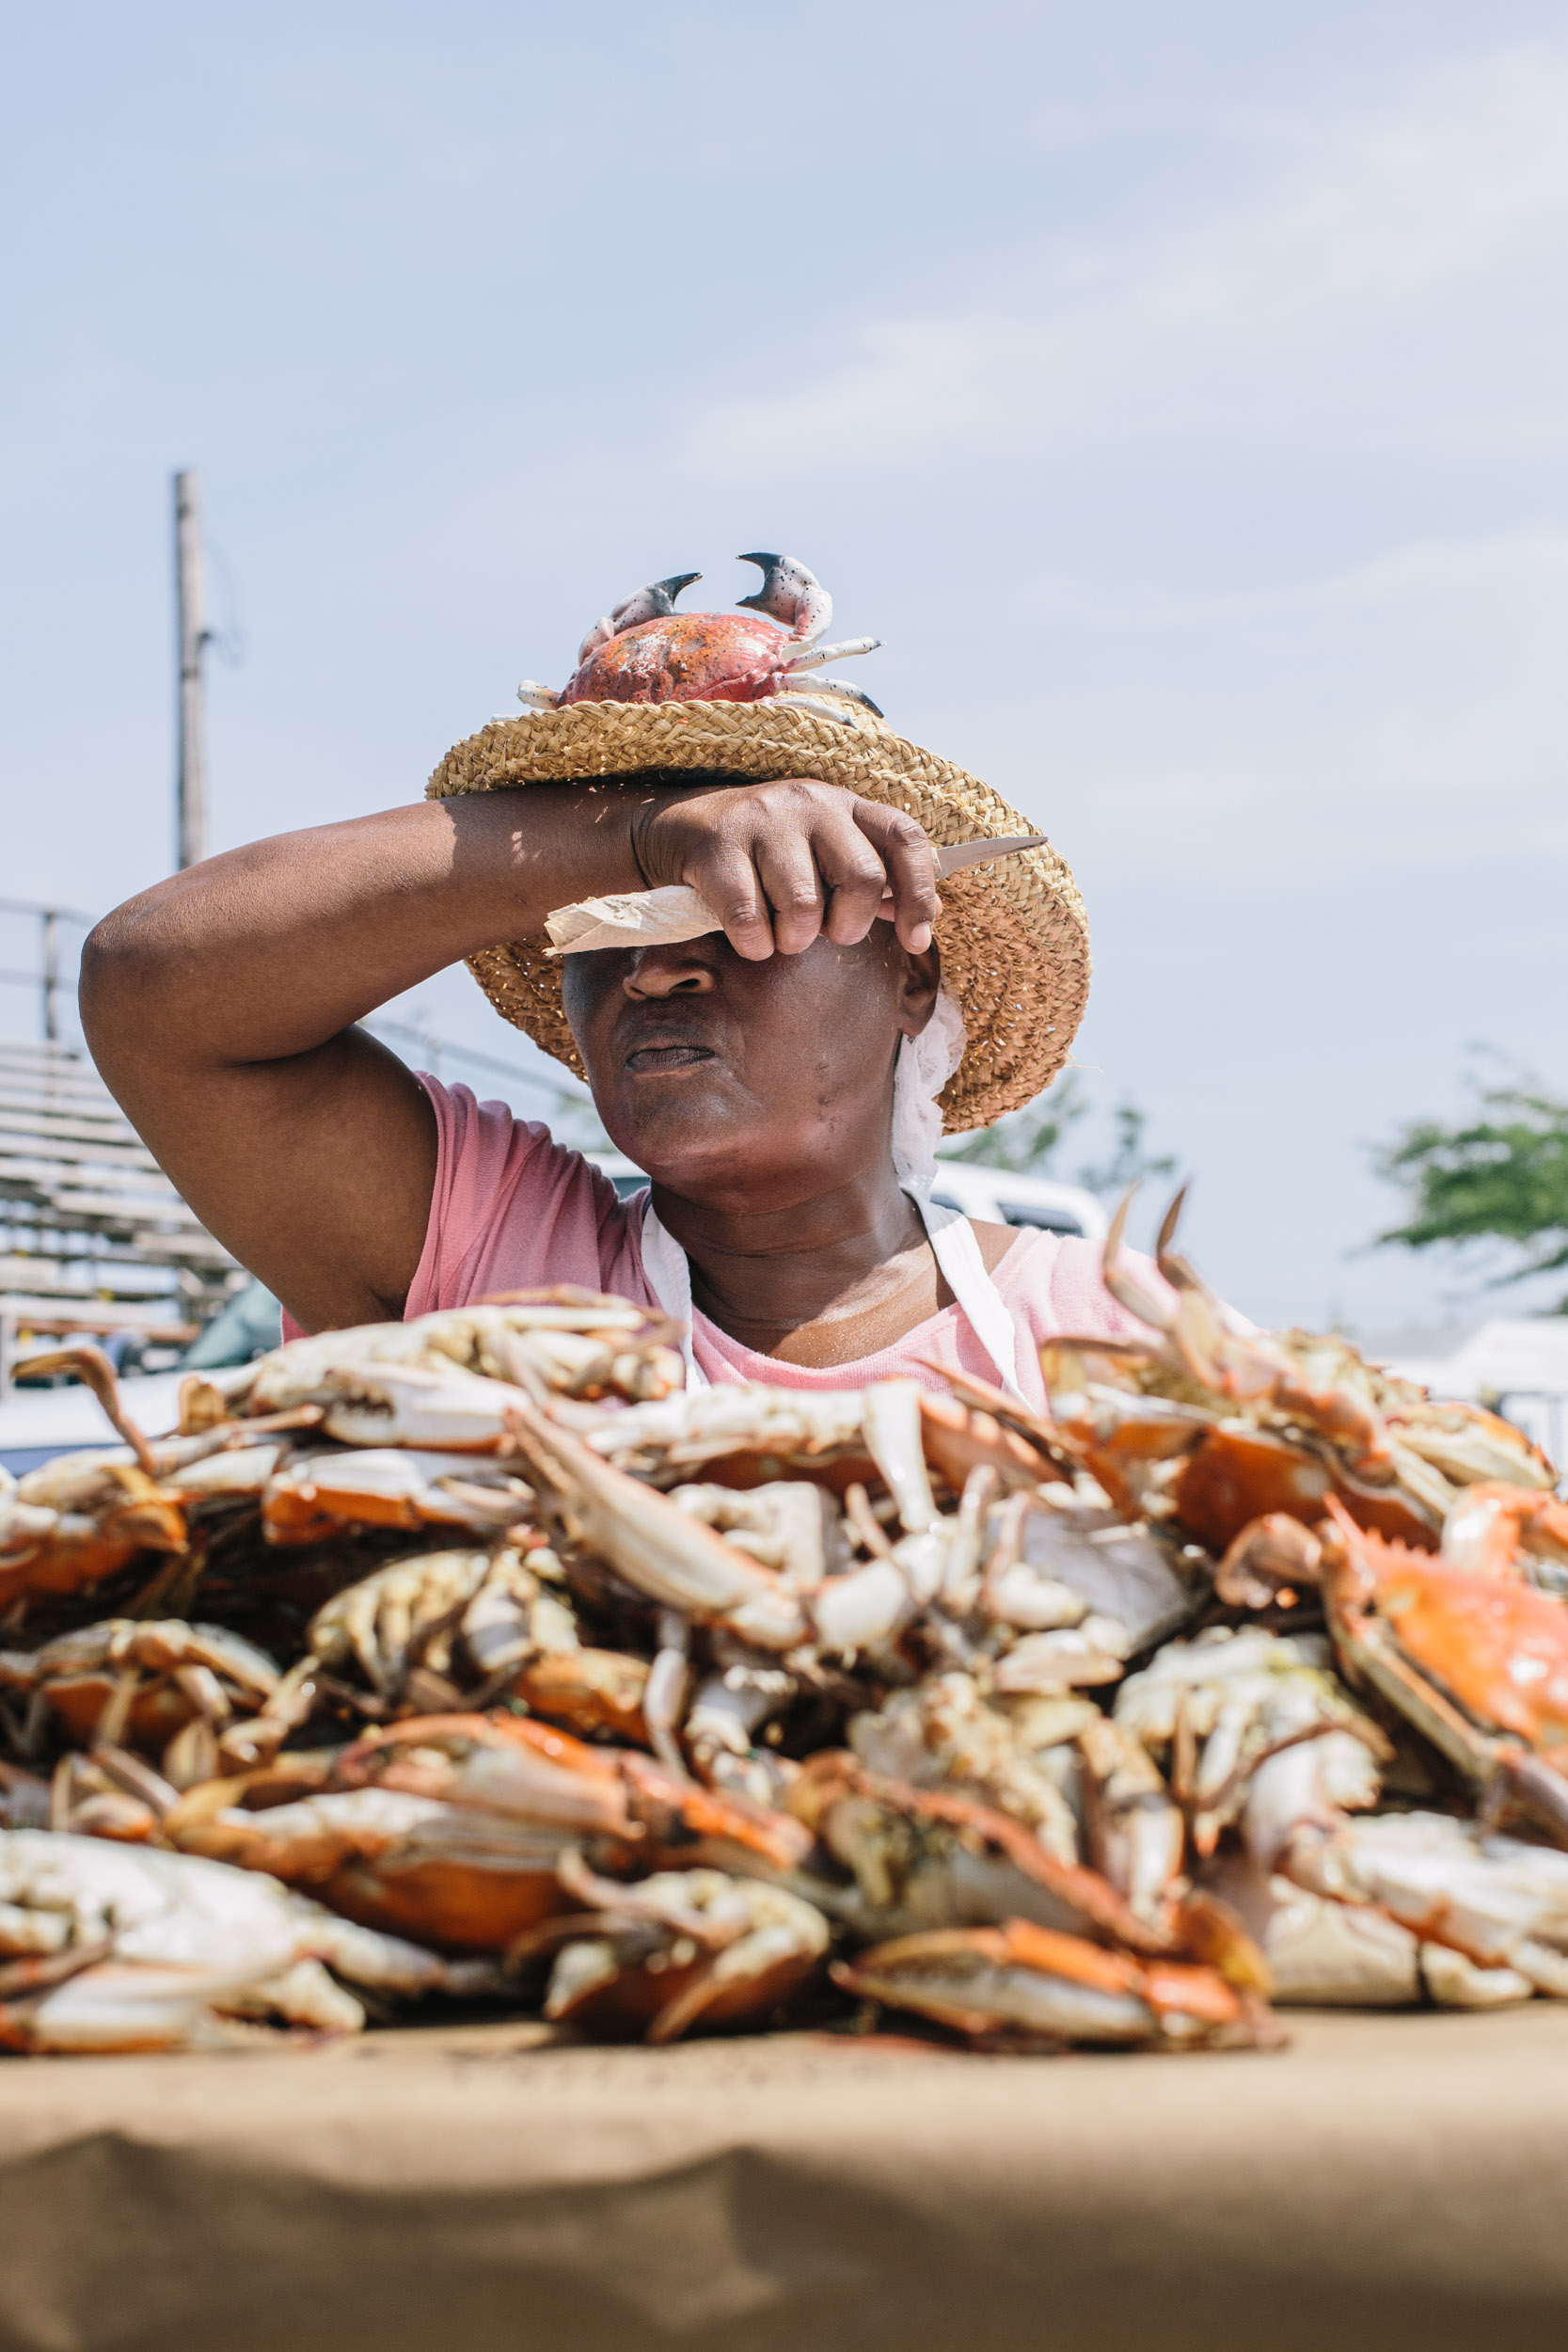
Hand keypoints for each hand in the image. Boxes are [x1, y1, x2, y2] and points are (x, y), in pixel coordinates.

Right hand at [631, 778, 939, 960]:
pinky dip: (754, 944)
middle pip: (862, 877)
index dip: (919, 893)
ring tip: (778, 933)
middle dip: (848, 925)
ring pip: (805, 907)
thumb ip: (871, 880)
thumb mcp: (822, 854)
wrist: (678, 830)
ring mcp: (764, 819)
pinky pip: (750, 919)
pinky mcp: (719, 845)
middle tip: (825, 934)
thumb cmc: (763, 856)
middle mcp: (811, 801)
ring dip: (793, 939)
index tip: (916, 940)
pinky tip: (749, 938)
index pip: (905, 839)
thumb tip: (925, 917)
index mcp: (846, 804)